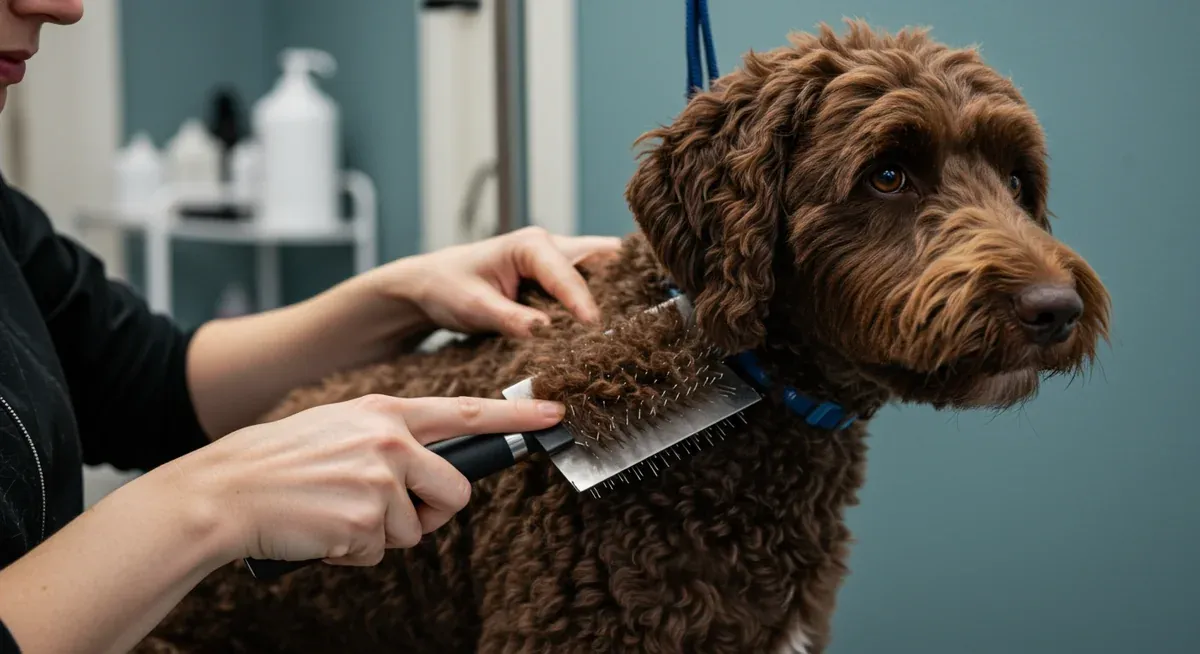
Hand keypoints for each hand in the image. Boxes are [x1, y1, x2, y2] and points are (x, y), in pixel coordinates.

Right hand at [168, 394, 566, 566]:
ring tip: (337, 513)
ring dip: (382, 534)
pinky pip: (382, 551)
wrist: (226, 490)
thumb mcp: (341, 427)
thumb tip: (433, 472)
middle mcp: (390, 440)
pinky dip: (355, 551)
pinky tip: (323, 529)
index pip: (465, 412)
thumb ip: (391, 439)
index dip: (516, 417)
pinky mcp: (365, 520)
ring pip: (416, 529)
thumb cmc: (282, 462)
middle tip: (389, 512)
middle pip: (456, 492)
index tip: (556, 414)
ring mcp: (379, 479)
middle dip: (432, 512)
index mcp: (386, 411)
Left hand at [379, 226, 622, 336]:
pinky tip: (611, 328)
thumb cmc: (448, 287)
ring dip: (615, 295)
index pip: (568, 275)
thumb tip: (546, 330)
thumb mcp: (474, 307)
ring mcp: (558, 262)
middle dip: (620, 286)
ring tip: (630, 325)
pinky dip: (602, 303)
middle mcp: (551, 247)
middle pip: (602, 260)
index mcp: (531, 245)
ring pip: (602, 271)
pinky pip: (590, 286)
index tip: (595, 329)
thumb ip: (510, 318)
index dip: (584, 303)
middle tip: (635, 319)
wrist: (432, 285)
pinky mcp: (558, 279)